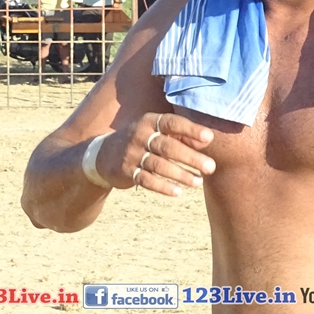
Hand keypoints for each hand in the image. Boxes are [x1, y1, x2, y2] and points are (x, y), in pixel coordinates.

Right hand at [95, 112, 216, 195]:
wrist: (103, 154)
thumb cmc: (141, 141)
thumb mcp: (157, 132)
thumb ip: (181, 135)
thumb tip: (207, 140)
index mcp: (150, 121)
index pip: (172, 123)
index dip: (190, 129)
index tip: (209, 137)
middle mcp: (139, 135)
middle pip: (167, 146)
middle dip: (190, 157)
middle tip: (211, 167)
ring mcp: (131, 154)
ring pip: (158, 165)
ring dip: (180, 174)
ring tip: (198, 182)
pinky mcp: (126, 171)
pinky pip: (145, 180)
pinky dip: (162, 186)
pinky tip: (177, 192)